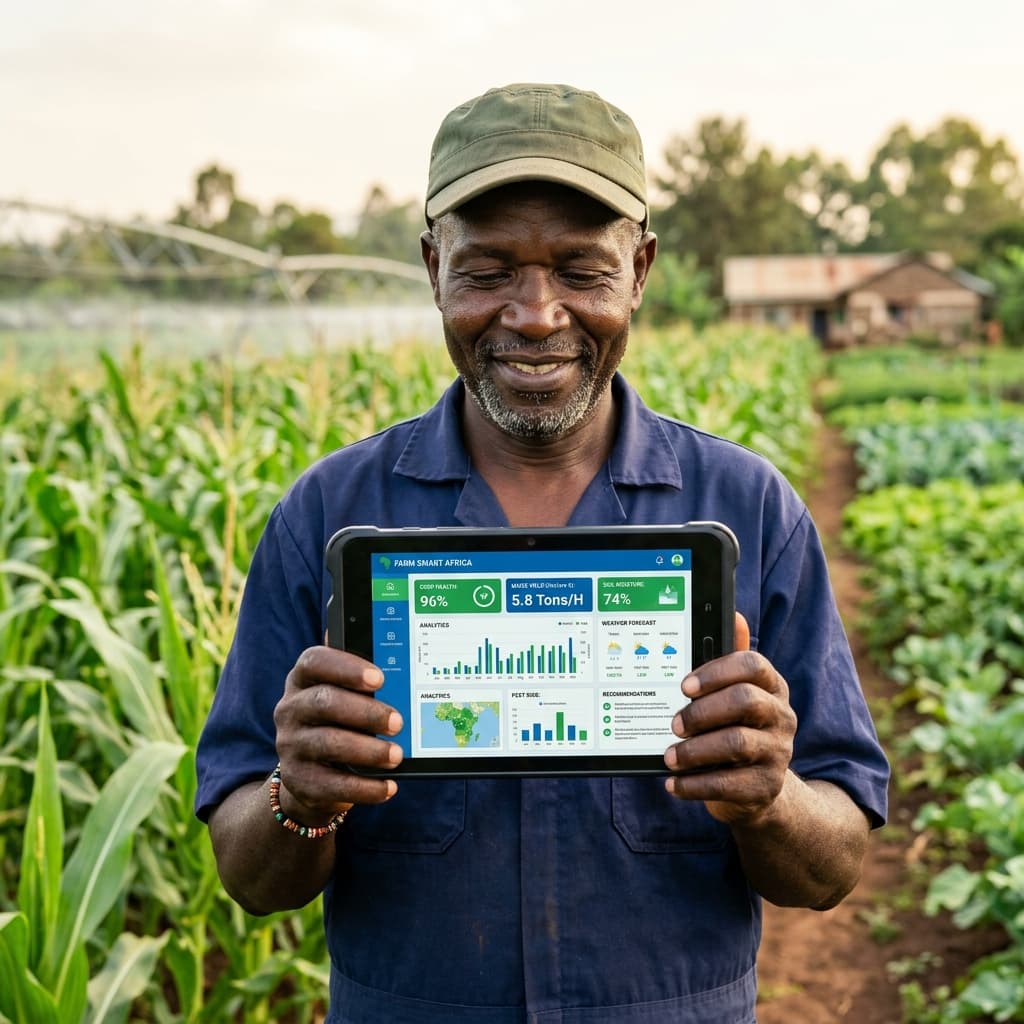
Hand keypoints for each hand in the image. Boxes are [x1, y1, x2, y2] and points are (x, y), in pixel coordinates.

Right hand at [272, 646, 403, 820]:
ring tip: (397, 755)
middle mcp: (290, 709)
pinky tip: (389, 786)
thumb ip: (362, 680)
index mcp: (302, 680)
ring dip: (368, 750)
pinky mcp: (299, 781)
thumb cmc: (340, 722)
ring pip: (328, 743)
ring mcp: (290, 746)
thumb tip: (395, 660)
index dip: (346, 667)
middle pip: (324, 702)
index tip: (380, 678)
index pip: (314, 662)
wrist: (312, 773)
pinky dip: (365, 787)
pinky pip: (333, 785)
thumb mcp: (345, 697)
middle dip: (366, 712)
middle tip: (398, 722)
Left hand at [663, 614, 796, 825]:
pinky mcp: (766, 788)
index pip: (753, 665)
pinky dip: (694, 785)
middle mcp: (781, 716)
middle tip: (674, 723)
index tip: (684, 685)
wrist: (758, 788)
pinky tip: (674, 783)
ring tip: (669, 756)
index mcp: (771, 686)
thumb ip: (729, 659)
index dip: (716, 672)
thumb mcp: (731, 694)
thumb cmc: (734, 727)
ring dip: (694, 750)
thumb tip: (735, 613)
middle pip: (745, 701)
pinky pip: (728, 785)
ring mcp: (778, 753)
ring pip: (736, 743)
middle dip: (702, 711)